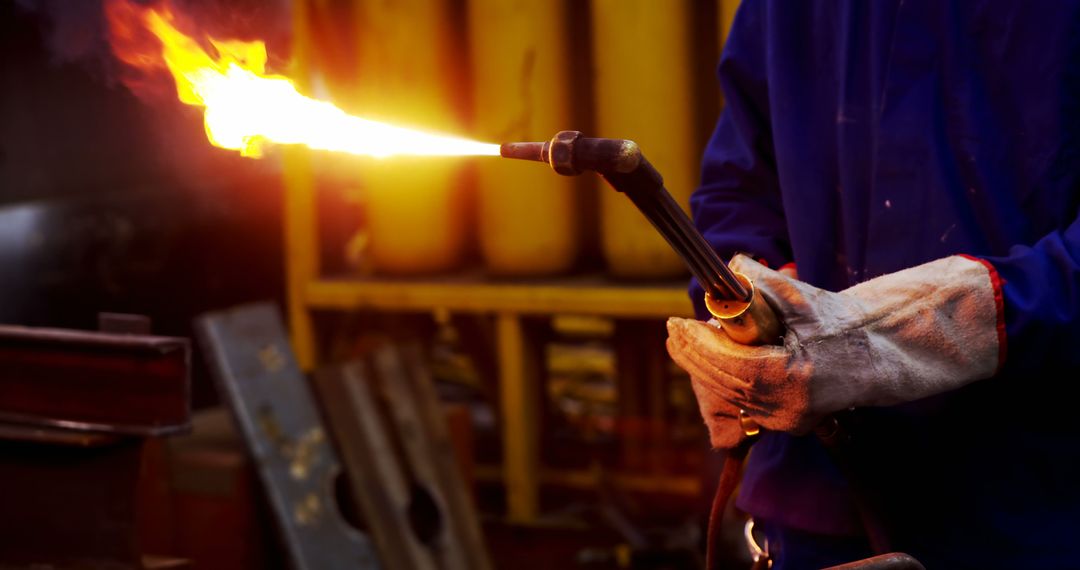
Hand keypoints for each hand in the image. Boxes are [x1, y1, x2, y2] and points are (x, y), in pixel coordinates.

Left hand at [668, 254, 1002, 443]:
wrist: (881, 352)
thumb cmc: (843, 322)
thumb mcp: (805, 298)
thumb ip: (764, 282)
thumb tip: (729, 268)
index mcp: (795, 378)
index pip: (731, 366)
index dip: (699, 347)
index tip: (676, 325)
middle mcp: (790, 408)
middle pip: (724, 384)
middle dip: (695, 357)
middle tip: (675, 332)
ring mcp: (789, 421)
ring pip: (731, 396)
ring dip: (707, 368)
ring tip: (688, 340)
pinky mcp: (789, 423)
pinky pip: (744, 402)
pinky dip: (725, 380)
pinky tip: (712, 359)